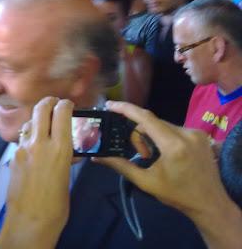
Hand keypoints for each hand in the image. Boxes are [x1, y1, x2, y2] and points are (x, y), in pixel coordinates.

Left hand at [1, 97, 72, 246]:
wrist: (29, 222)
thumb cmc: (56, 206)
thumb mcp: (66, 177)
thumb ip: (64, 158)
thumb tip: (66, 149)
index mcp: (59, 149)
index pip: (61, 113)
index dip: (66, 104)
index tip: (68, 104)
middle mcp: (39, 143)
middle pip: (41, 109)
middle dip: (48, 102)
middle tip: (54, 103)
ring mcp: (23, 149)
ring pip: (29, 123)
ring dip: (36, 120)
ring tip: (43, 126)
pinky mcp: (13, 157)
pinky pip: (21, 139)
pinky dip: (28, 137)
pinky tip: (33, 146)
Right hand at [96, 101, 228, 219]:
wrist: (210, 203)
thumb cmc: (177, 194)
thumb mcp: (146, 182)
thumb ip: (121, 165)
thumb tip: (97, 157)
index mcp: (173, 145)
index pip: (145, 118)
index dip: (125, 109)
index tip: (109, 104)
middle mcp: (186, 133)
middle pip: (152, 122)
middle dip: (140, 135)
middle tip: (142, 156)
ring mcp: (196, 133)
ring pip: (162, 125)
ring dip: (152, 136)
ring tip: (155, 157)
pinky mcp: (201, 134)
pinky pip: (173, 128)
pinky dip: (164, 137)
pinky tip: (167, 154)